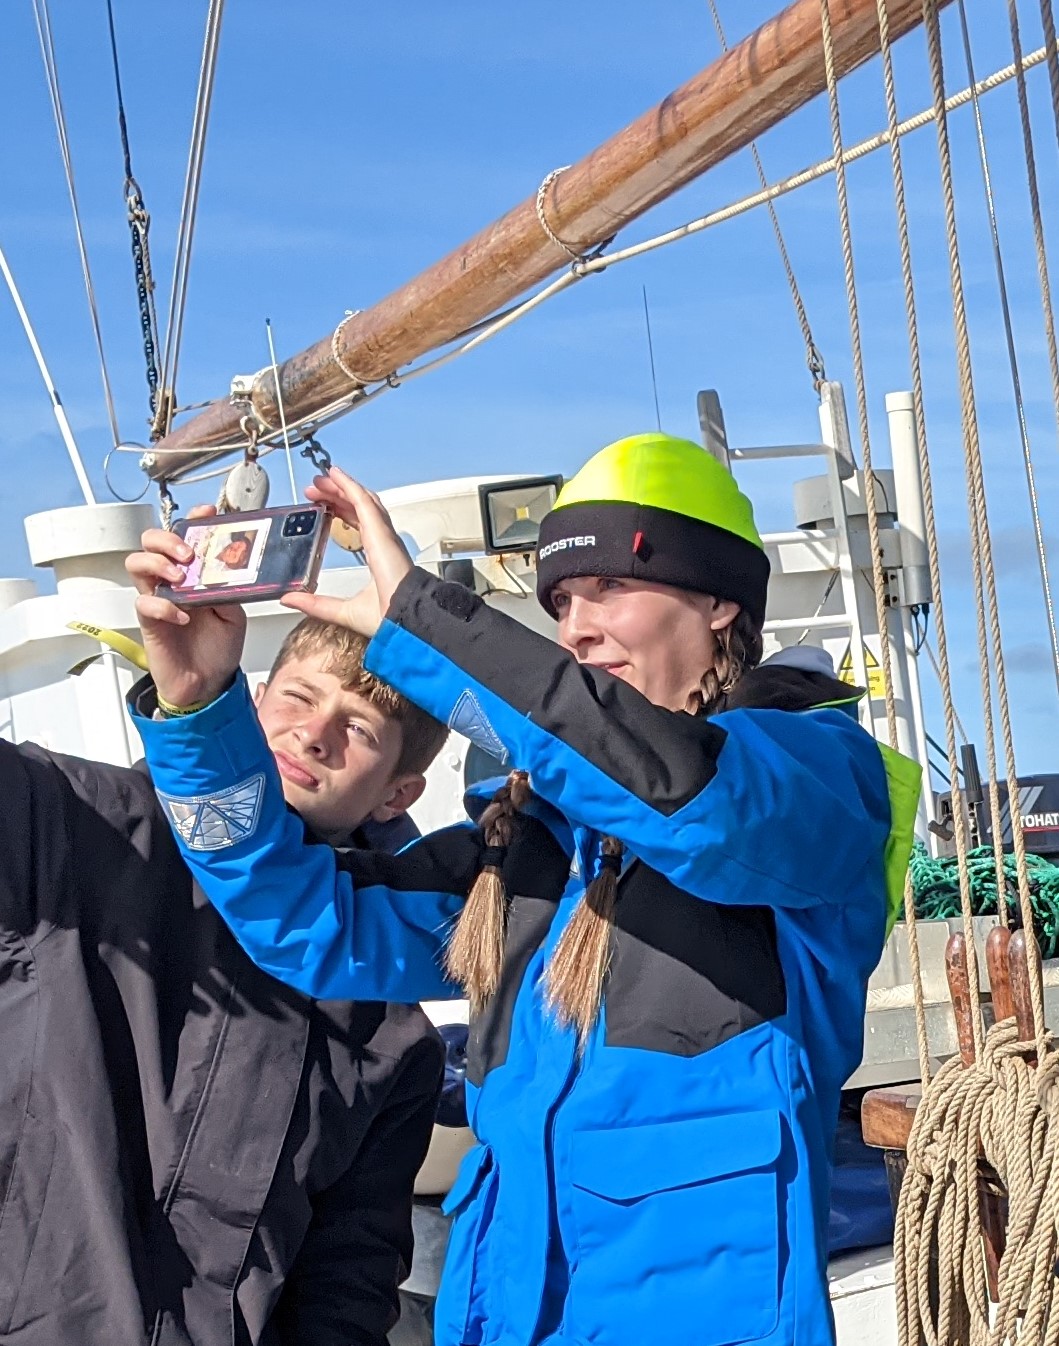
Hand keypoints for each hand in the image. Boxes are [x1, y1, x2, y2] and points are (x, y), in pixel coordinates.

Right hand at [126, 505, 246, 708]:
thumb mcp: (234, 613)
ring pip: (137, 564)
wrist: (210, 684)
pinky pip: (144, 604)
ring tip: (180, 578)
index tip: (207, 514)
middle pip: (151, 542)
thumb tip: (225, 571)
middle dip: (167, 539)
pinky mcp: (150, 622)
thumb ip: (228, 590)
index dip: (193, 520)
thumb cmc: (219, 647)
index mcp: (195, 574)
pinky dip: (163, 606)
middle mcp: (172, 582)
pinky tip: (182, 616)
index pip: (185, 536)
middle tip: (188, 553)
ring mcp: (158, 599)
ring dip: (158, 564)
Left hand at [281, 467, 412, 636]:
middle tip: (316, 490)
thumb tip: (290, 598)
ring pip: (362, 499)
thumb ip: (314, 603)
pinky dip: (349, 485)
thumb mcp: (340, 609)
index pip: (360, 525)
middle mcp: (383, 542)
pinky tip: (335, 475)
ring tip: (322, 479)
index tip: (324, 507)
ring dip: (341, 487)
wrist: (402, 619)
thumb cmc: (388, 618)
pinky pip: (363, 500)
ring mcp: (383, 534)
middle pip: (359, 507)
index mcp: (378, 557)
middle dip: (338, 495)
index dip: (342, 512)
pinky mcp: (380, 530)